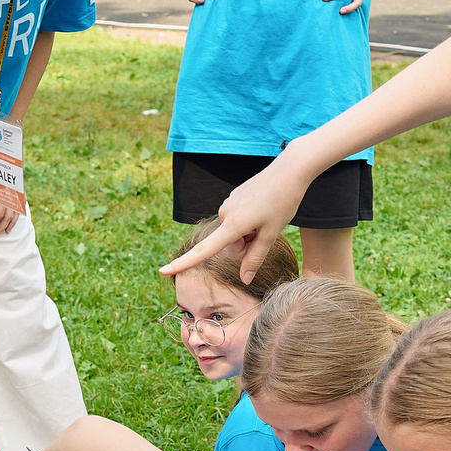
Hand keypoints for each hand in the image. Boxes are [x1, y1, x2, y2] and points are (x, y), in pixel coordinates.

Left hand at [0, 194, 22, 238]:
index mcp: (2, 194)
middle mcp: (12, 195)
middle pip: (8, 216)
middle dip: (1, 227)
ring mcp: (17, 193)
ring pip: (16, 212)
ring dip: (11, 223)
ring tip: (7, 230)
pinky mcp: (20, 189)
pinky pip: (22, 203)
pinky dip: (19, 212)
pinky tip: (16, 215)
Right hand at [161, 154, 312, 282]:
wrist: (288, 170)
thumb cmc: (283, 202)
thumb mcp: (272, 234)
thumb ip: (256, 258)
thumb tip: (244, 279)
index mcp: (233, 225)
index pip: (204, 250)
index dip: (183, 263)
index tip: (162, 271)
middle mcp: (225, 213)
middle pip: (230, 246)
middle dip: (246, 246)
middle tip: (266, 232)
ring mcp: (228, 204)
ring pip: (234, 233)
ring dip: (249, 233)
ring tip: (267, 218)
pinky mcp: (233, 198)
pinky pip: (237, 220)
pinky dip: (250, 222)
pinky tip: (264, 208)